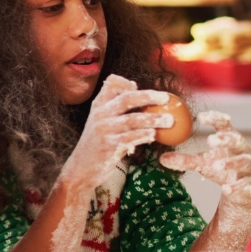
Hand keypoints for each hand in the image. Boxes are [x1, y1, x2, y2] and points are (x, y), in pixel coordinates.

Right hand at [60, 75, 171, 191]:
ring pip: (132, 120)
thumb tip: (136, 88)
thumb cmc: (98, 143)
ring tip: (169, 120)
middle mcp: (100, 114)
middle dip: (148, 96)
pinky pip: (130, 138)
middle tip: (166, 98)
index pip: (110, 84)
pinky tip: (154, 135)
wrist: (81, 168)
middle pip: (126, 99)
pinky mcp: (108, 146)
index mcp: (99, 105)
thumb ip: (116, 107)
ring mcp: (103, 130)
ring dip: (153, 119)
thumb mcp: (102, 121)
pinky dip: (144, 136)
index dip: (125, 83)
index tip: (137, 86)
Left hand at [160, 111, 250, 207]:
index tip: (200, 117)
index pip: (225, 124)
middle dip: (225, 140)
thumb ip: (184, 160)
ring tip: (216, 165)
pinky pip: (246, 184)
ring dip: (231, 163)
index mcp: (231, 140)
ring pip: (244, 161)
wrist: (241, 190)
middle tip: (210, 140)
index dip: (215, 119)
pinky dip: (237, 186)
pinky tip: (226, 189)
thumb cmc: (221, 169)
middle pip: (237, 141)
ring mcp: (249, 167)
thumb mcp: (202, 163)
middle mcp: (243, 151)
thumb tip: (162, 158)